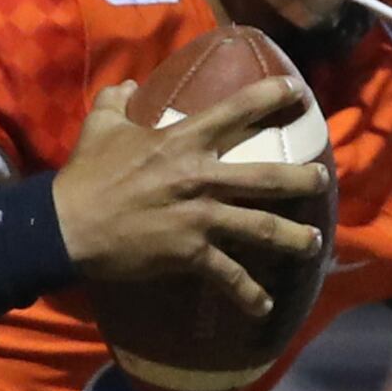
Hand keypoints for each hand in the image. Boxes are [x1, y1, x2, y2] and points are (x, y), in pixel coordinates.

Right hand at [53, 76, 332, 324]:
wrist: (68, 225)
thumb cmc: (86, 175)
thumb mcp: (100, 125)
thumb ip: (118, 99)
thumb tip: (131, 83)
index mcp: (184, 139)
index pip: (239, 110)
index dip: (272, 96)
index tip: (298, 92)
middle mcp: (201, 176)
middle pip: (267, 176)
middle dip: (302, 178)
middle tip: (323, 178)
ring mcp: (200, 217)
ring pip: (262, 227)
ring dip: (294, 237)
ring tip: (313, 242)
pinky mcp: (190, 254)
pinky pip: (230, 276)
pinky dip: (249, 294)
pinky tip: (265, 307)